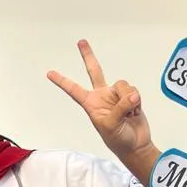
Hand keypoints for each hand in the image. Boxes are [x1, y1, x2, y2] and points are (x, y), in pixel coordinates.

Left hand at [47, 39, 151, 161]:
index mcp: (90, 104)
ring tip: (128, 113)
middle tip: (81, 42)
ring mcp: (116, 95)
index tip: (49, 73)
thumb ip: (119, 108)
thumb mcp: (111, 125)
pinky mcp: (130, 96)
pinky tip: (135, 112)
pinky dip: (136, 101)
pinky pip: (134, 90)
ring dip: (127, 98)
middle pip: (94, 71)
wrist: (135, 144)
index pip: (74, 90)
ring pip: (122, 84)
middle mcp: (102, 96)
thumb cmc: (118, 139)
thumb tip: (132, 95)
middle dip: (88, 56)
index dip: (62, 81)